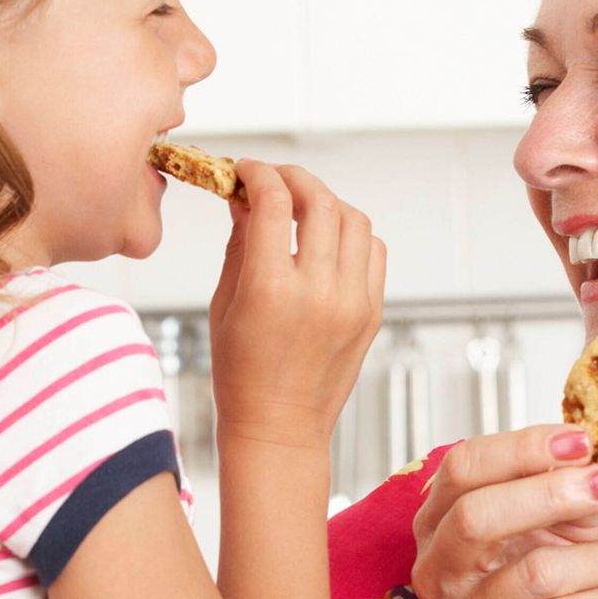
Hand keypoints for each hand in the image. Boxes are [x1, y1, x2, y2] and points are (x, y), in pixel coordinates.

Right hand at [208, 161, 383, 450]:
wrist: (279, 428)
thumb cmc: (240, 374)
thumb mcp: (224, 304)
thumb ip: (240, 243)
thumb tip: (245, 199)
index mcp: (270, 290)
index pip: (272, 202)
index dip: (257, 174)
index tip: (245, 170)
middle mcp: (317, 292)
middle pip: (320, 201)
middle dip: (293, 178)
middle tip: (273, 179)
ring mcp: (352, 303)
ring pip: (353, 219)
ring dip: (326, 202)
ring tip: (301, 208)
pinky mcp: (372, 313)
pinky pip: (372, 251)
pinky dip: (351, 234)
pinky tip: (327, 241)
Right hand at [409, 424, 597, 598]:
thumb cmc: (560, 591)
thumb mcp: (569, 525)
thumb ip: (581, 482)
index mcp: (439, 524)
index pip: (461, 468)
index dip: (523, 447)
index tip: (583, 440)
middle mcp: (436, 574)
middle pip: (478, 517)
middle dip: (557, 493)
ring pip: (534, 573)